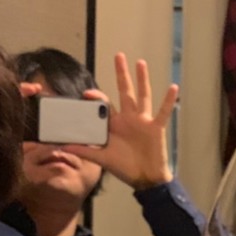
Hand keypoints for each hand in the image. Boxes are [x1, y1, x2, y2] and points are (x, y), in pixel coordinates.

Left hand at [66, 53, 178, 189]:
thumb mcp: (102, 159)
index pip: (104, 105)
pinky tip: (173, 87)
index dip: (96, 97)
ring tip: (141, 63)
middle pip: (125, 91)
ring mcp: (143, 121)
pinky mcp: (156, 128)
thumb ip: (84, 151)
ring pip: (143, 96)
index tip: (86, 94)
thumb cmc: (125, 168)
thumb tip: (63, 145)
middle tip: (118, 56)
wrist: (145, 179)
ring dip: (142, 80)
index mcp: (114, 124)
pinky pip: (163, 111)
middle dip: (121, 74)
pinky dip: (168, 100)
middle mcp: (129, 118)